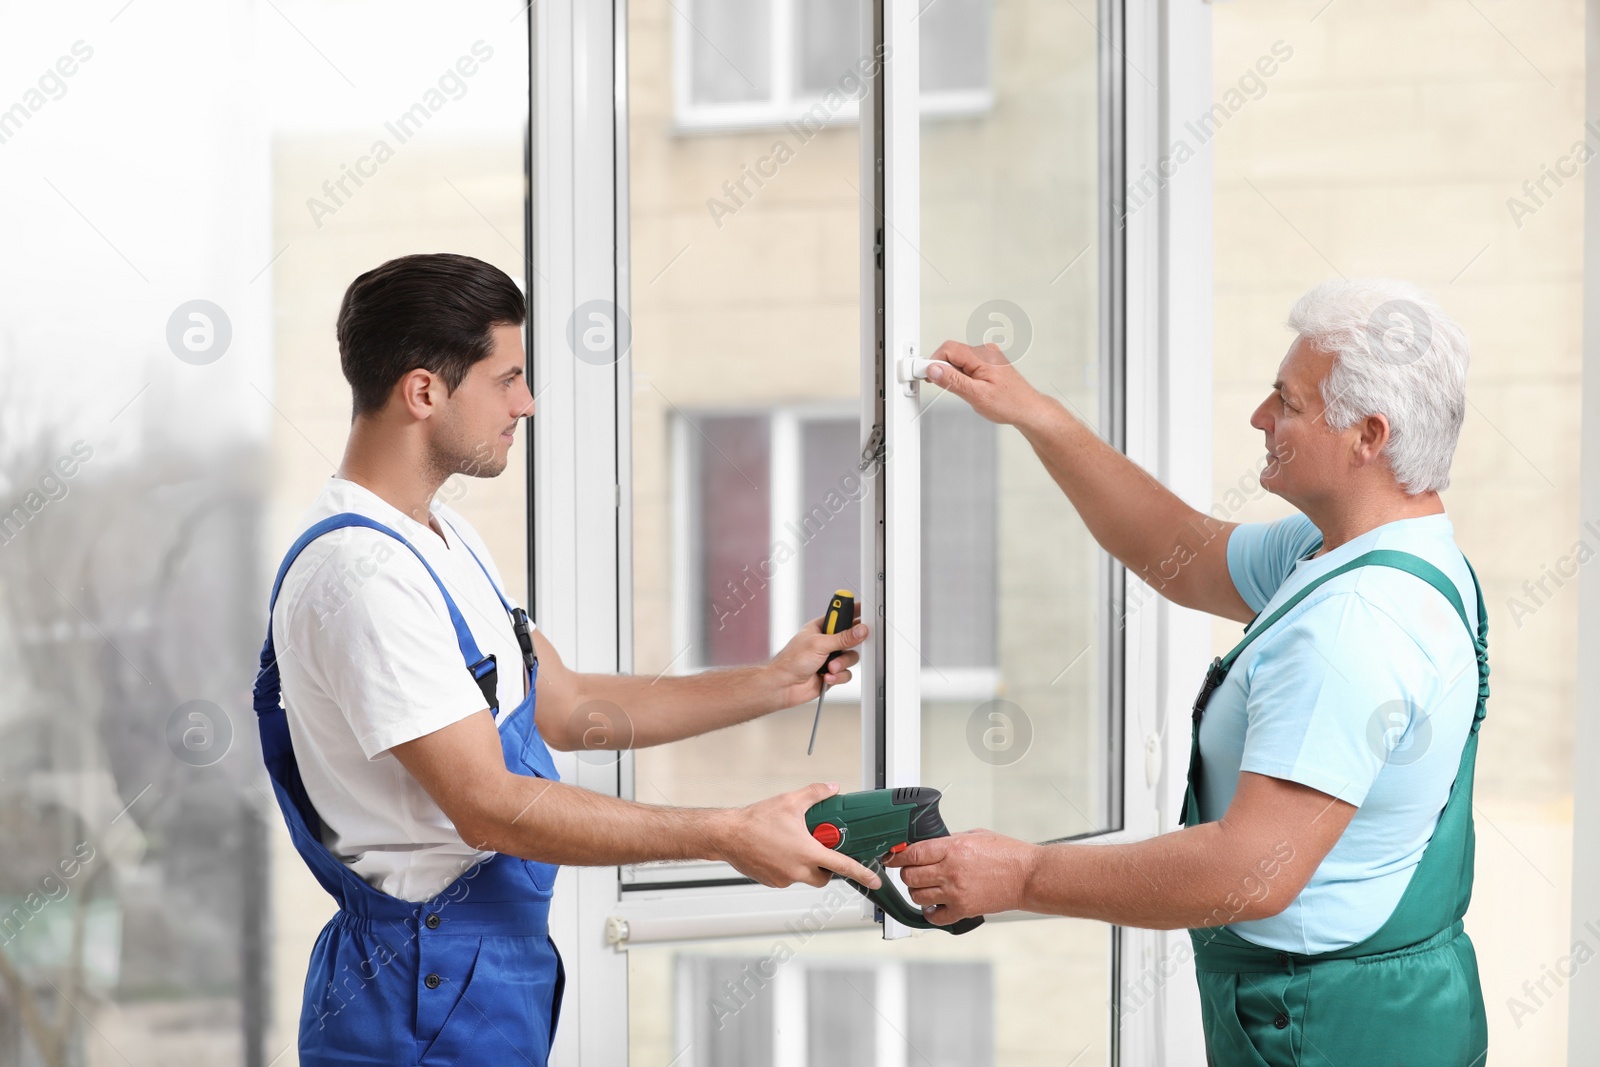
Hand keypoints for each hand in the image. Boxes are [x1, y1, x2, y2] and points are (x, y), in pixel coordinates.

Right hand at [714, 783, 882, 889]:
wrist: (728, 835)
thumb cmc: (755, 821)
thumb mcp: (790, 801)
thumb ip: (816, 793)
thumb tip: (831, 788)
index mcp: (807, 853)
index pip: (843, 866)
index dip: (862, 874)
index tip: (873, 880)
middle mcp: (797, 870)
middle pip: (824, 877)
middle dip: (826, 868)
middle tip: (819, 850)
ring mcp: (784, 878)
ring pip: (804, 877)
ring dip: (804, 866)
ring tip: (791, 845)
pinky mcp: (772, 882)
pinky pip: (787, 877)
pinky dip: (788, 867)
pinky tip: (777, 851)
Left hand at [767, 609, 866, 708]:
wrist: (784, 686)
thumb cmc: (791, 661)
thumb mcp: (819, 644)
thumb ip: (842, 638)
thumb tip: (860, 630)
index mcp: (821, 627)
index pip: (841, 615)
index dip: (854, 612)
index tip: (866, 611)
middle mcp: (827, 642)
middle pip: (851, 638)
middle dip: (847, 647)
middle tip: (843, 648)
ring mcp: (830, 658)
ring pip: (851, 657)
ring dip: (841, 664)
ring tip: (829, 667)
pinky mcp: (833, 673)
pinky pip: (847, 673)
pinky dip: (838, 676)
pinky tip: (826, 676)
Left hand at [883, 828, 1036, 924]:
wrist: (1028, 877)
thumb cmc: (1007, 854)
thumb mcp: (975, 835)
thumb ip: (949, 841)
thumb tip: (927, 846)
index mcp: (953, 849)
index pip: (913, 853)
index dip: (897, 855)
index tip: (893, 856)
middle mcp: (951, 871)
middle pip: (910, 875)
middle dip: (906, 872)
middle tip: (912, 870)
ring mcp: (955, 893)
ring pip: (917, 896)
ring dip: (916, 891)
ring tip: (925, 886)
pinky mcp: (963, 910)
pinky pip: (934, 917)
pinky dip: (929, 912)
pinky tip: (933, 905)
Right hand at [924, 340, 1049, 428]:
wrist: (1027, 409)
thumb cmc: (1009, 404)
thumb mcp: (976, 395)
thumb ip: (953, 380)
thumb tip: (934, 369)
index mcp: (983, 355)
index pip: (948, 349)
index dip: (933, 362)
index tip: (925, 374)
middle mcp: (986, 351)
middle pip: (952, 353)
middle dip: (944, 369)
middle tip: (946, 387)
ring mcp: (988, 356)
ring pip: (958, 359)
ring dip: (954, 374)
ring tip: (966, 391)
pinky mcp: (988, 362)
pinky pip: (967, 364)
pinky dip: (963, 375)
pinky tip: (971, 388)